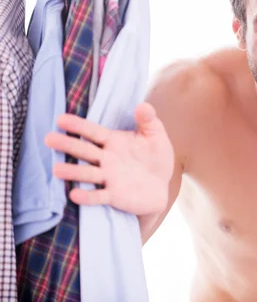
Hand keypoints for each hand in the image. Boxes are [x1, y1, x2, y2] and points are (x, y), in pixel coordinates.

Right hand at [45, 102, 174, 215]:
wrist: (162, 185)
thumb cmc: (155, 156)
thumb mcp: (155, 136)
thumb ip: (148, 121)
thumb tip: (143, 105)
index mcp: (114, 141)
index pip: (93, 132)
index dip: (78, 126)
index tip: (61, 119)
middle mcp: (106, 159)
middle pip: (84, 150)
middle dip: (67, 144)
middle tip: (48, 139)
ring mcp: (108, 177)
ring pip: (87, 173)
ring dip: (72, 171)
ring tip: (56, 169)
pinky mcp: (114, 195)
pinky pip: (98, 196)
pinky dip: (87, 196)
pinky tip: (74, 194)